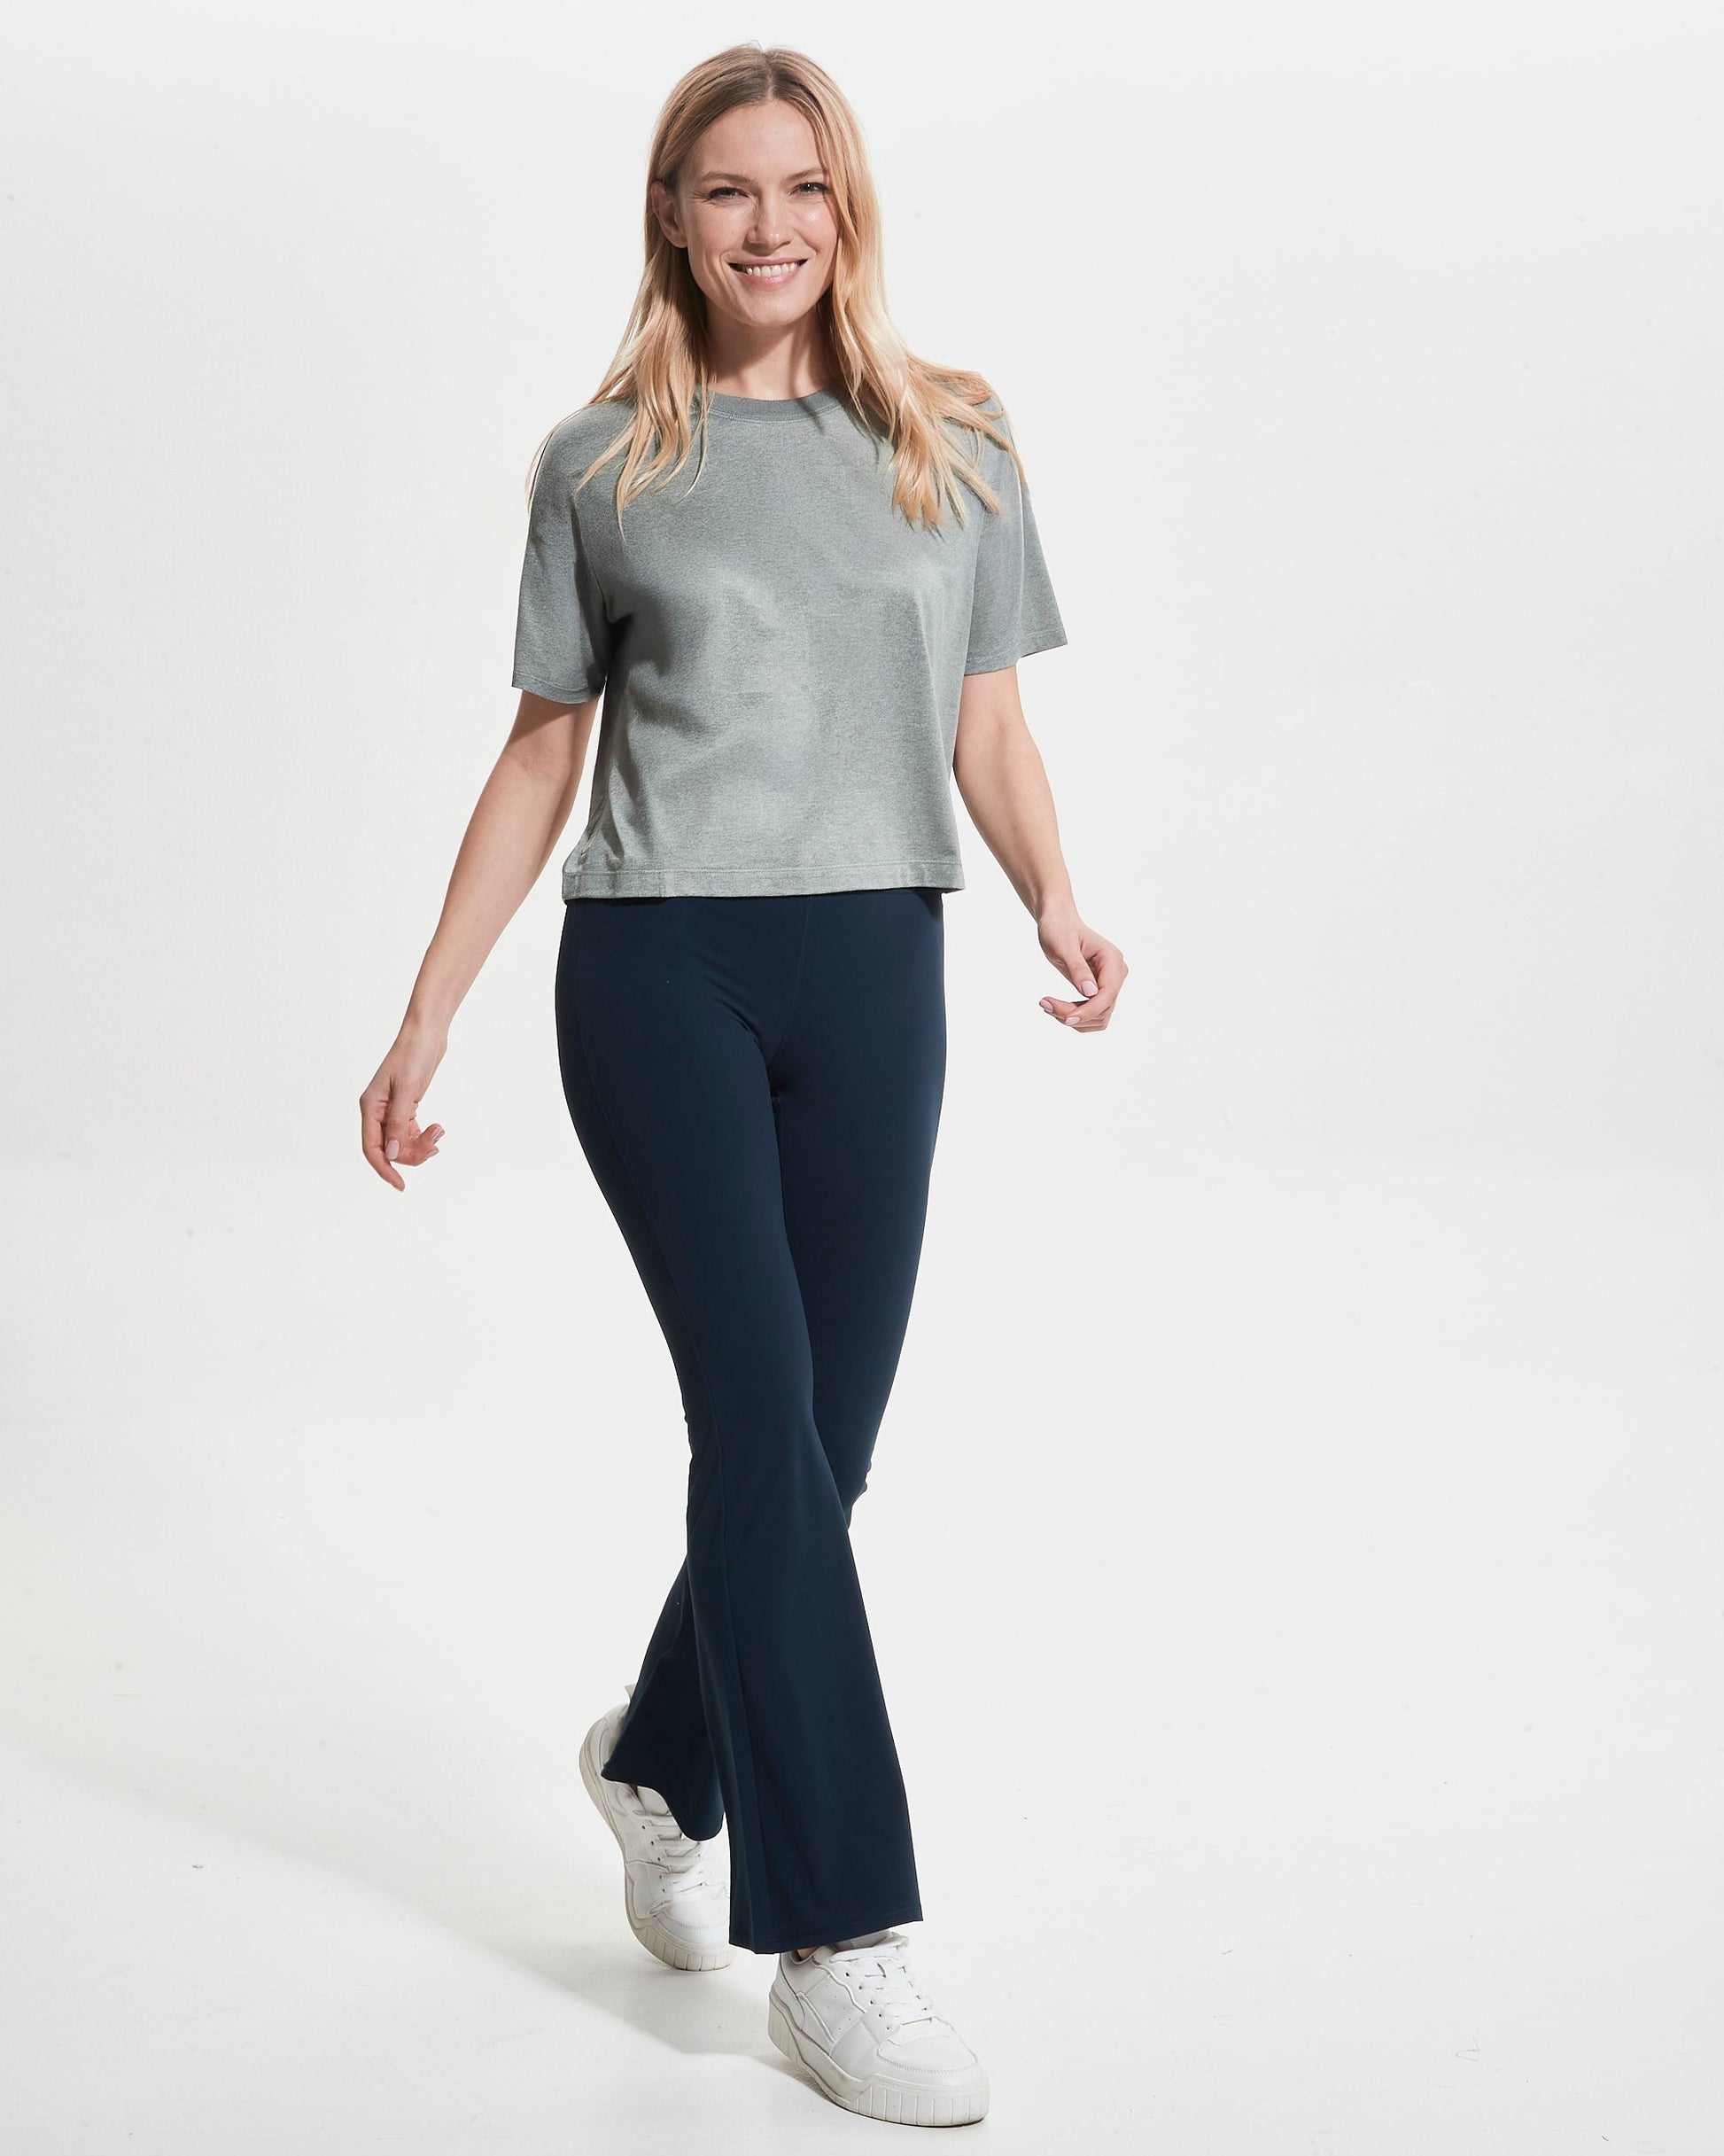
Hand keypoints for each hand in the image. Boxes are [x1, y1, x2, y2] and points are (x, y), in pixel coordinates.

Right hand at [360, 1023, 448, 1189]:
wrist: (427, 1033)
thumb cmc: (414, 1055)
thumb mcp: (407, 1090)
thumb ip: (399, 1123)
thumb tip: (393, 1153)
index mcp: (370, 1107)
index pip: (372, 1148)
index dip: (385, 1169)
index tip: (401, 1185)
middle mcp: (377, 1111)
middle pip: (390, 1148)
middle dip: (412, 1153)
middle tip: (434, 1147)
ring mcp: (391, 1110)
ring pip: (402, 1142)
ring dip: (421, 1144)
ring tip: (439, 1132)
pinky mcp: (406, 1106)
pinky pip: (411, 1132)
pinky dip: (424, 1136)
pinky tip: (438, 1129)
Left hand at [1036, 908, 1126, 1031]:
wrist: (1058, 924)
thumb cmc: (1059, 929)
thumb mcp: (1064, 946)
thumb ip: (1078, 968)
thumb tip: (1090, 992)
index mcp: (1112, 959)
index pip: (1108, 994)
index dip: (1089, 1010)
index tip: (1066, 1018)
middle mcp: (1116, 974)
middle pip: (1102, 1009)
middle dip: (1075, 1014)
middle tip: (1045, 1004)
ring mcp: (1109, 984)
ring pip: (1098, 1017)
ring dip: (1073, 1019)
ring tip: (1047, 1005)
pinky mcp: (1099, 992)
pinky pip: (1092, 1015)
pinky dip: (1074, 1017)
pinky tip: (1055, 1006)